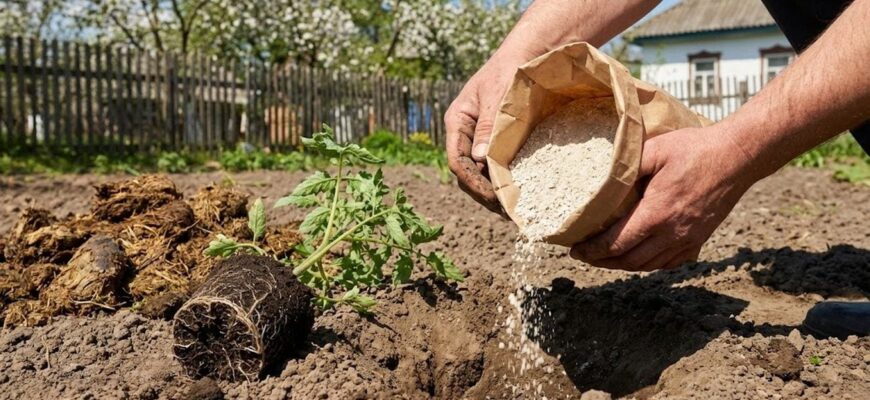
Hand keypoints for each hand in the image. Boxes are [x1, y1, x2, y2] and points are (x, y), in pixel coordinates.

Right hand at [444, 55, 521, 214]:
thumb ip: (488, 126)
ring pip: (481, 171)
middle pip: (467, 172)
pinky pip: (497, 163)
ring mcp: (480, 137)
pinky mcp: (497, 139)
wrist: (527, 54)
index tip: (492, 196)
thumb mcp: (497, 97)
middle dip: (483, 192)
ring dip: (494, 189)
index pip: (457, 161)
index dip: (472, 181)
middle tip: (505, 209)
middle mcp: (465, 133)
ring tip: (512, 207)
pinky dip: (505, 178)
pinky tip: (519, 189)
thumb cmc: (509, 70)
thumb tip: (481, 160)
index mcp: (457, 122)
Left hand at [570, 126, 755, 270]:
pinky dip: (649, 264)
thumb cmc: (696, 148)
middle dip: (602, 261)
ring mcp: (688, 239)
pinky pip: (669, 263)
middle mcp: (672, 233)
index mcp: (656, 214)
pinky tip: (638, 257)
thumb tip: (601, 181)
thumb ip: (626, 166)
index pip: (616, 243)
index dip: (592, 250)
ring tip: (605, 258)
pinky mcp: (699, 239)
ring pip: (648, 265)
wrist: (738, 156)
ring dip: (623, 265)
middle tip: (584, 255)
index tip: (575, 250)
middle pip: (629, 260)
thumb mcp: (655, 149)